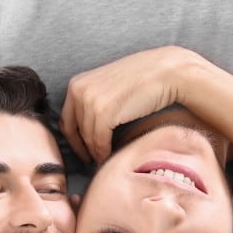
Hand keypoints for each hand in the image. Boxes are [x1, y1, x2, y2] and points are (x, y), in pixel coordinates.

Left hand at [60, 46, 196, 163]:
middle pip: (75, 131)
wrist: (165, 72)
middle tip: (92, 160)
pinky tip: (111, 156)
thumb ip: (93, 100)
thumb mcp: (107, 85)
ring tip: (104, 160)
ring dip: (96, 152)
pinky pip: (99, 141)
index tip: (82, 151)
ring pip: (88, 138)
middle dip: (83, 148)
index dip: (73, 139)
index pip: (67, 120)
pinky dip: (104, 153)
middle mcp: (78, 90)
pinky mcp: (104, 112)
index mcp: (76, 83)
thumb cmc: (141, 79)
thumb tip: (87, 125)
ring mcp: (90, 101)